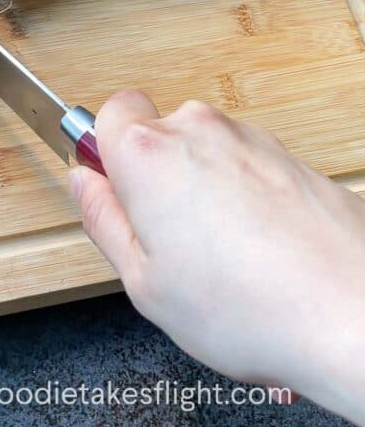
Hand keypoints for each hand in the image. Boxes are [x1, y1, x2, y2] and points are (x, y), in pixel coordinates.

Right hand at [69, 91, 364, 425]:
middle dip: (157, 180)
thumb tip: (87, 186)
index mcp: (150, 154)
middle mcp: (201, 131)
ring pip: (206, 155)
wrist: (352, 313)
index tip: (114, 192)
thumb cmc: (251, 307)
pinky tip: (258, 257)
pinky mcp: (291, 158)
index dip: (106, 153)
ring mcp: (252, 141)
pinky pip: (247, 171)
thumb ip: (104, 221)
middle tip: (168, 245)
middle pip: (159, 135)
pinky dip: (246, 203)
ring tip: (221, 263)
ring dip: (204, 194)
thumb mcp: (144, 283)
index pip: (108, 113)